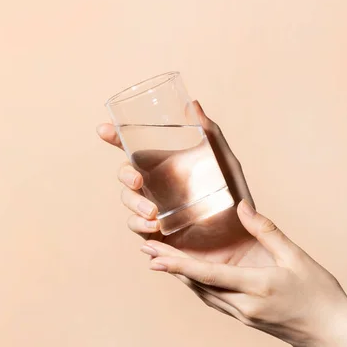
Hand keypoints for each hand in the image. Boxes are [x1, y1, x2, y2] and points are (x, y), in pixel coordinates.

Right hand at [97, 102, 274, 275]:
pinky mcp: (156, 234)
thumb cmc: (236, 201)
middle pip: (126, 176)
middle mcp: (157, 187)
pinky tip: (152, 226)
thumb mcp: (226, 164)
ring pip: (128, 201)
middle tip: (138, 181)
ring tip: (152, 212)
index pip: (135, 150)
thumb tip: (193, 104)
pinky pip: (137, 227)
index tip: (104, 129)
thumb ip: (211, 135)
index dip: (116, 139)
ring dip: (133, 204)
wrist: (242, 241)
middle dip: (125, 176)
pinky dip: (139, 225)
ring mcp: (154, 209)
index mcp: (167, 167)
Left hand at [142, 200, 346, 346]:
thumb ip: (267, 231)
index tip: (154, 256)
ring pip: (203, 295)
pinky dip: (197, 286)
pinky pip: (214, 301)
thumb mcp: (296, 257)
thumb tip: (242, 206)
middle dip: (170, 268)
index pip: (208, 275)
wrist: (330, 333)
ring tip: (160, 261)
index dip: (178, 265)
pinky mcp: (245, 319)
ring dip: (180, 278)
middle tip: (147, 252)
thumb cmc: (319, 293)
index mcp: (256, 287)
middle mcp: (243, 305)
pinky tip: (189, 278)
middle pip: (198, 285)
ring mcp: (243, 316)